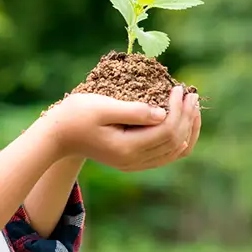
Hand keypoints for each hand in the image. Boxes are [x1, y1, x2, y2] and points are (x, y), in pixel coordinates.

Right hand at [44, 85, 200, 171]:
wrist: (59, 135)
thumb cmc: (76, 115)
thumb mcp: (102, 107)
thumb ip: (133, 111)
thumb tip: (163, 113)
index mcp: (127, 148)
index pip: (167, 131)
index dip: (178, 110)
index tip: (179, 88)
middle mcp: (134, 161)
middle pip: (176, 142)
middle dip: (187, 117)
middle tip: (191, 93)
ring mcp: (135, 163)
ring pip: (175, 151)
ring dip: (188, 128)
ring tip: (191, 106)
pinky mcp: (134, 160)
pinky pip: (166, 153)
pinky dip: (179, 137)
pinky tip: (180, 120)